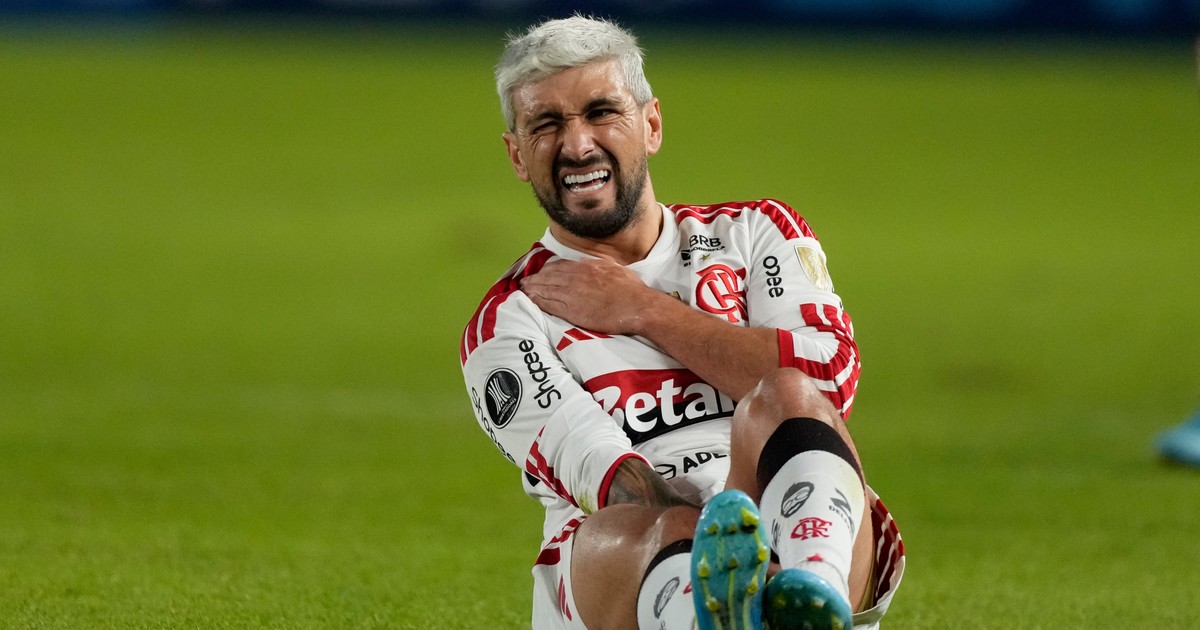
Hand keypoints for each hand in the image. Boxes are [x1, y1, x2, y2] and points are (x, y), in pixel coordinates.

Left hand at [520, 258, 663, 334]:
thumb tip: (587, 263)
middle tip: (525, 282)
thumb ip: (598, 265)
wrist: (637, 306)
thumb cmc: (631, 290)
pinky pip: (549, 304)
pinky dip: (538, 301)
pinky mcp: (572, 310)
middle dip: (535, 279)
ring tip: (523, 290)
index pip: (560, 266)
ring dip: (532, 289)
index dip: (548, 270)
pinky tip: (531, 300)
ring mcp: (572, 294)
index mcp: (586, 267)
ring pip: (545, 289)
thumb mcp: (614, 268)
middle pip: (548, 276)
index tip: (541, 273)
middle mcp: (576, 278)